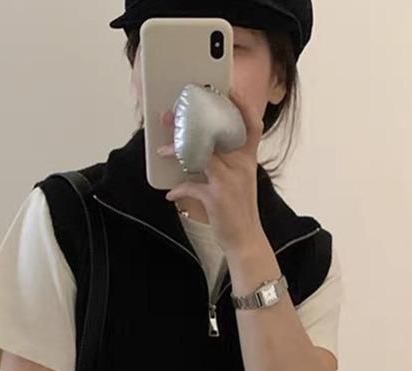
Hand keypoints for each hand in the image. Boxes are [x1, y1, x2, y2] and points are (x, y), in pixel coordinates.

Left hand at [157, 89, 266, 258]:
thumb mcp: (237, 182)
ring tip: (161, 151)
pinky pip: (191, 186)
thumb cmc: (238, 211)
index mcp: (247, 159)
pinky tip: (171, 193)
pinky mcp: (217, 197)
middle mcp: (241, 165)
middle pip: (215, 133)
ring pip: (200, 154)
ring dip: (176, 152)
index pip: (250, 124)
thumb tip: (194, 154)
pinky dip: (179, 189)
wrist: (246, 241)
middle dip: (190, 121)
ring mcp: (229, 180)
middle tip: (169, 115)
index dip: (241, 104)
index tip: (227, 89)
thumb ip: (221, 164)